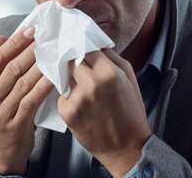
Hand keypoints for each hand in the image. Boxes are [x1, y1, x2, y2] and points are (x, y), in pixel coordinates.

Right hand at [0, 26, 54, 174]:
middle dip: (31, 51)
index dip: (15, 42)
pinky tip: (54, 76)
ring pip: (23, 83)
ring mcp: (0, 112)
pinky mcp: (15, 124)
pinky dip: (43, 87)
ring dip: (40, 66)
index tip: (32, 29)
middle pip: (11, 68)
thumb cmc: (1, 113)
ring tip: (54, 53)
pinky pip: (31, 101)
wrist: (1, 151)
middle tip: (47, 37)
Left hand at [57, 48, 151, 176]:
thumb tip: (95, 44)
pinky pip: (61, 95)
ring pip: (64, 76)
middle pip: (72, 60)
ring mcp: (78, 98)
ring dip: (68, 78)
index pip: (86, 48)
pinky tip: (78, 103)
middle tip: (75, 65)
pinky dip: (66, 97)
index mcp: (109, 72)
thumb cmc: (130, 112)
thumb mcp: (129, 78)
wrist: (126, 147)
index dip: (82, 47)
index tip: (78, 46)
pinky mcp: (67, 112)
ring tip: (78, 85)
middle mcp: (91, 83)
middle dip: (73, 62)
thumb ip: (112, 57)